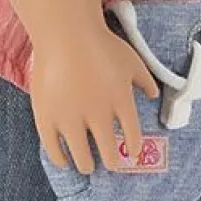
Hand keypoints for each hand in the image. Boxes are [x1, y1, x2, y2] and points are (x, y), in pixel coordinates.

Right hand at [30, 25, 159, 172]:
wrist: (65, 33)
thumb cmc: (101, 44)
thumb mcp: (132, 60)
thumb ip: (145, 80)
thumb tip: (153, 95)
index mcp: (121, 103)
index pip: (132, 136)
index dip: (133, 148)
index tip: (132, 154)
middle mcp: (98, 116)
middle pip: (109, 152)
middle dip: (112, 162)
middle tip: (111, 165)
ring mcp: (71, 119)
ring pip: (82, 156)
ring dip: (87, 165)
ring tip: (88, 167)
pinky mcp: (47, 118)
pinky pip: (53, 149)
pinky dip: (60, 159)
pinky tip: (64, 161)